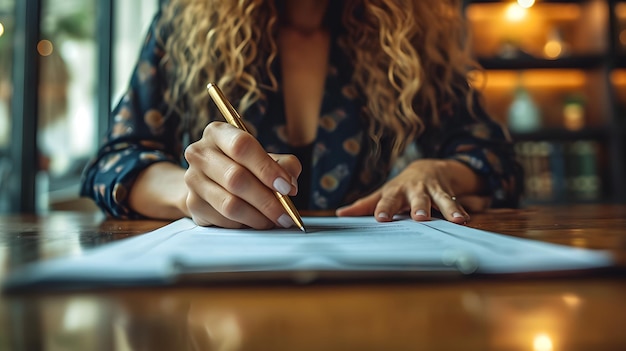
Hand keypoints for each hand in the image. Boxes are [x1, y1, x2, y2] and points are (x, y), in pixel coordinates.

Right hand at [183, 121, 300, 228]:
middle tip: (286, 213)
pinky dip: (245, 225)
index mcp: (218, 133)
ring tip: (276, 221)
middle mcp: (200, 153)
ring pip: (230, 204)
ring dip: (258, 217)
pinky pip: (223, 220)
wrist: (209, 182)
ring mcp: (193, 179)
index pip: (242, 146)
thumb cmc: (243, 166)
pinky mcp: (193, 204)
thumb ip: (284, 165)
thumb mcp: (265, 158)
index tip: (287, 187)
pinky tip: (256, 222)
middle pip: (236, 178)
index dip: (267, 168)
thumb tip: (290, 185)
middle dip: (267, 200)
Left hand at [336, 159, 488, 223]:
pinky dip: (459, 210)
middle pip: (416, 199)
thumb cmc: (399, 188)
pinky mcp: (446, 193)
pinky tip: (465, 220)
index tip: (382, 218)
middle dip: (418, 207)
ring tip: (454, 220)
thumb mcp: (382, 194)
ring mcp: (431, 190)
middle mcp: (413, 190)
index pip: (387, 201)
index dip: (384, 209)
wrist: (426, 169)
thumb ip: (363, 205)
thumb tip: (340, 214)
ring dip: (446, 208)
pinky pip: (453, 202)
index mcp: (394, 192)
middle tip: (420, 217)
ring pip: (439, 199)